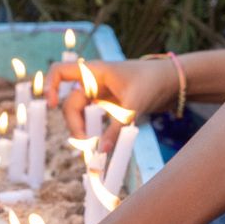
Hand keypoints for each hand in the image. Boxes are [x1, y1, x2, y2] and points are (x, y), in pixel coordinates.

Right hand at [44, 57, 178, 150]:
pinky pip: (95, 120)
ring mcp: (101, 94)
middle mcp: (94, 82)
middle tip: (86, 145)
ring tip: (93, 149)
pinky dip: (95, 132)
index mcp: (95, 71)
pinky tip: (100, 146)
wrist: (174, 82)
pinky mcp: (110, 106)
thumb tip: (100, 152)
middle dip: (74, 124)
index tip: (50, 105)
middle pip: (71, 103)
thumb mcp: (134, 106)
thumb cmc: (153, 83)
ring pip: (82, 114)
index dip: (49, 86)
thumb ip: (116, 129)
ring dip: (84, 130)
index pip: (60, 71)